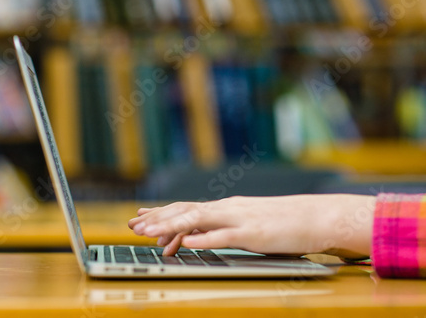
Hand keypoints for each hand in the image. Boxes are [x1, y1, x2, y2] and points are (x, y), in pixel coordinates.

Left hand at [128, 195, 375, 257]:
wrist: (316, 215)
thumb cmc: (284, 222)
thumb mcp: (249, 223)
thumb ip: (227, 228)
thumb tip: (205, 236)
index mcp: (227, 207)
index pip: (187, 207)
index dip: (163, 213)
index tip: (142, 217)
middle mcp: (228, 209)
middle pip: (185, 210)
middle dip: (157, 218)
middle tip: (133, 225)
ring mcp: (239, 219)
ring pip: (197, 219)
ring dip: (170, 226)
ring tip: (147, 233)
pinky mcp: (252, 234)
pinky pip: (223, 236)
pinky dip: (202, 238)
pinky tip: (186, 243)